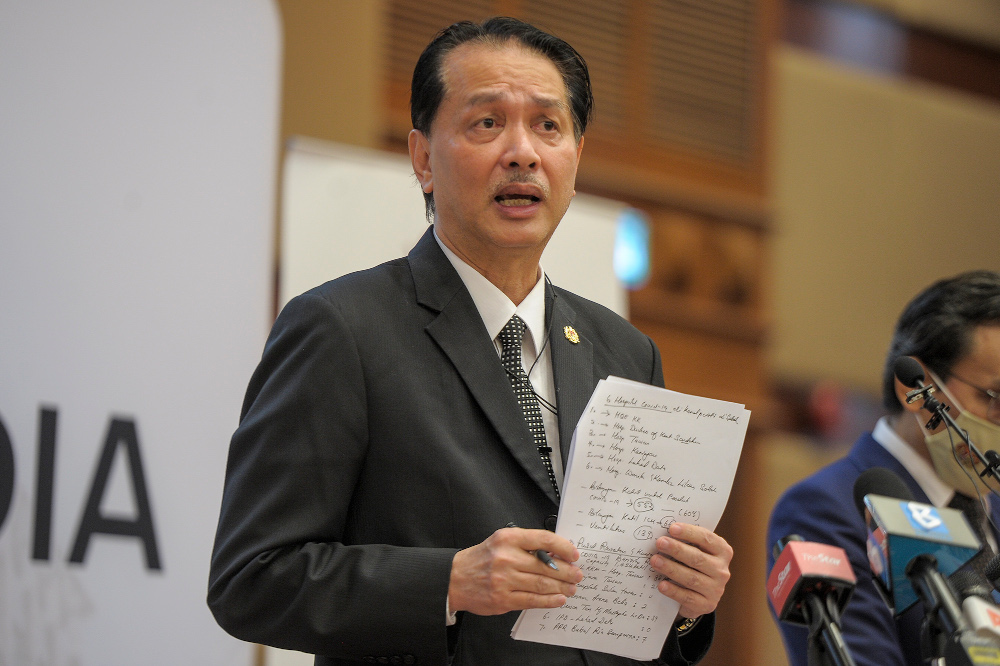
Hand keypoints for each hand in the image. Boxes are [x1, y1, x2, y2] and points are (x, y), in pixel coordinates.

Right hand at [448, 527, 582, 615]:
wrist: (455, 578)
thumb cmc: (483, 558)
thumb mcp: (501, 541)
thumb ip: (526, 545)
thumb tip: (557, 554)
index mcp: (508, 538)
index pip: (543, 539)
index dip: (563, 547)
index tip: (574, 554)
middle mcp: (506, 558)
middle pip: (547, 565)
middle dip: (567, 571)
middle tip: (578, 574)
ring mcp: (504, 580)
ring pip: (542, 584)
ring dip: (562, 587)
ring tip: (572, 587)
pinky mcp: (503, 599)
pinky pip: (533, 601)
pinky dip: (550, 601)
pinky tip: (559, 599)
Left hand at [650, 522, 731, 619]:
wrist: (698, 596)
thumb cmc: (693, 565)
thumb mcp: (695, 551)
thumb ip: (686, 541)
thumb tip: (663, 530)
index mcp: (722, 551)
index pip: (707, 539)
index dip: (689, 533)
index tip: (672, 528)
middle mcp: (722, 570)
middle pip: (697, 558)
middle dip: (677, 549)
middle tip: (660, 543)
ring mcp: (716, 589)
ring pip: (691, 578)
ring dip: (671, 568)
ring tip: (655, 560)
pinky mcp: (707, 605)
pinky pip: (688, 597)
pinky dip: (673, 591)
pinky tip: (661, 585)